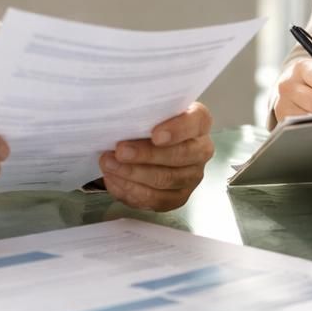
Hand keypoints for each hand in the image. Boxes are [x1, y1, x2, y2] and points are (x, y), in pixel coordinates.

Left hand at [98, 103, 214, 211]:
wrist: (145, 144)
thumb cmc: (148, 123)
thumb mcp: (149, 111)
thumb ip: (144, 112)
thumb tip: (122, 120)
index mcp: (198, 122)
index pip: (196, 122)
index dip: (177, 130)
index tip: (155, 135)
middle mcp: (201, 150)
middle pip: (180, 155)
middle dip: (147, 155)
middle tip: (120, 151)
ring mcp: (192, 176)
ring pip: (166, 179)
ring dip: (134, 174)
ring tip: (109, 164)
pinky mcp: (179, 197)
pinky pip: (156, 199)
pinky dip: (132, 190)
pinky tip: (114, 179)